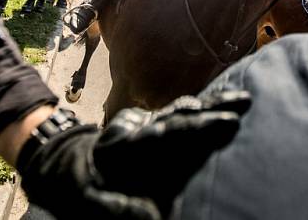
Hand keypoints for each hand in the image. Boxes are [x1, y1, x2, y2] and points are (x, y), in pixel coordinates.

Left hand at [18, 90, 250, 219]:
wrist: (64, 163)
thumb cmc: (77, 186)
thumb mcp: (86, 200)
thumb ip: (114, 209)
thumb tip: (152, 218)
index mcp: (127, 145)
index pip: (168, 132)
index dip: (198, 127)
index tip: (228, 122)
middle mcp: (140, 128)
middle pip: (180, 115)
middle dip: (213, 110)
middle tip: (243, 103)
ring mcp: (148, 125)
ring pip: (183, 111)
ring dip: (213, 105)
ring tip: (242, 100)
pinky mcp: (154, 128)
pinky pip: (181, 117)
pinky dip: (204, 109)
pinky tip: (226, 106)